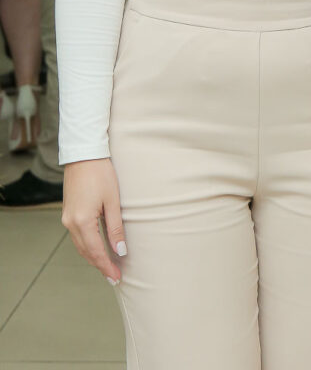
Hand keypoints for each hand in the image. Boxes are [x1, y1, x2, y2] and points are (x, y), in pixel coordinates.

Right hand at [63, 158, 126, 284]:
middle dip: (100, 265)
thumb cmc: (101, 174)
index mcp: (82, 221)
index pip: (95, 252)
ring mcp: (67, 218)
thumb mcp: (113, 201)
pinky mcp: (68, 212)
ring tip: (108, 266)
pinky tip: (97, 248)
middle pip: (86, 252)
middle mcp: (70, 223)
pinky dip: (88, 245)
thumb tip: (121, 250)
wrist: (83, 154)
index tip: (117, 278)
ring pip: (80, 245)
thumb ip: (116, 227)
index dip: (106, 266)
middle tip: (114, 277)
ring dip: (93, 257)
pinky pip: (78, 236)